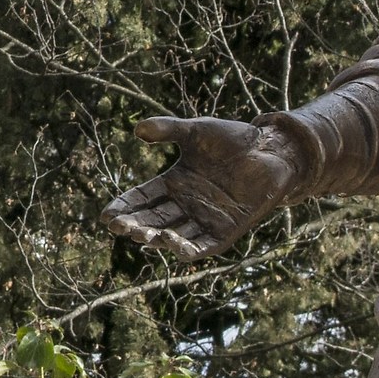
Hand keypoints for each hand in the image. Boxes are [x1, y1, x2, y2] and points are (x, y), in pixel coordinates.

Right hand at [101, 115, 300, 261]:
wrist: (272, 150)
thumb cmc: (234, 139)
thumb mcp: (196, 132)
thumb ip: (169, 130)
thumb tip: (138, 129)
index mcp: (174, 183)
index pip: (142, 199)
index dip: (124, 208)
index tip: (107, 216)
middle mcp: (186, 204)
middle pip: (153, 220)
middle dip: (135, 225)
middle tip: (119, 227)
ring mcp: (205, 219)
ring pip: (174, 235)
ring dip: (157, 237)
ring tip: (143, 234)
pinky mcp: (226, 231)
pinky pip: (202, 245)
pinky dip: (188, 248)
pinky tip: (173, 244)